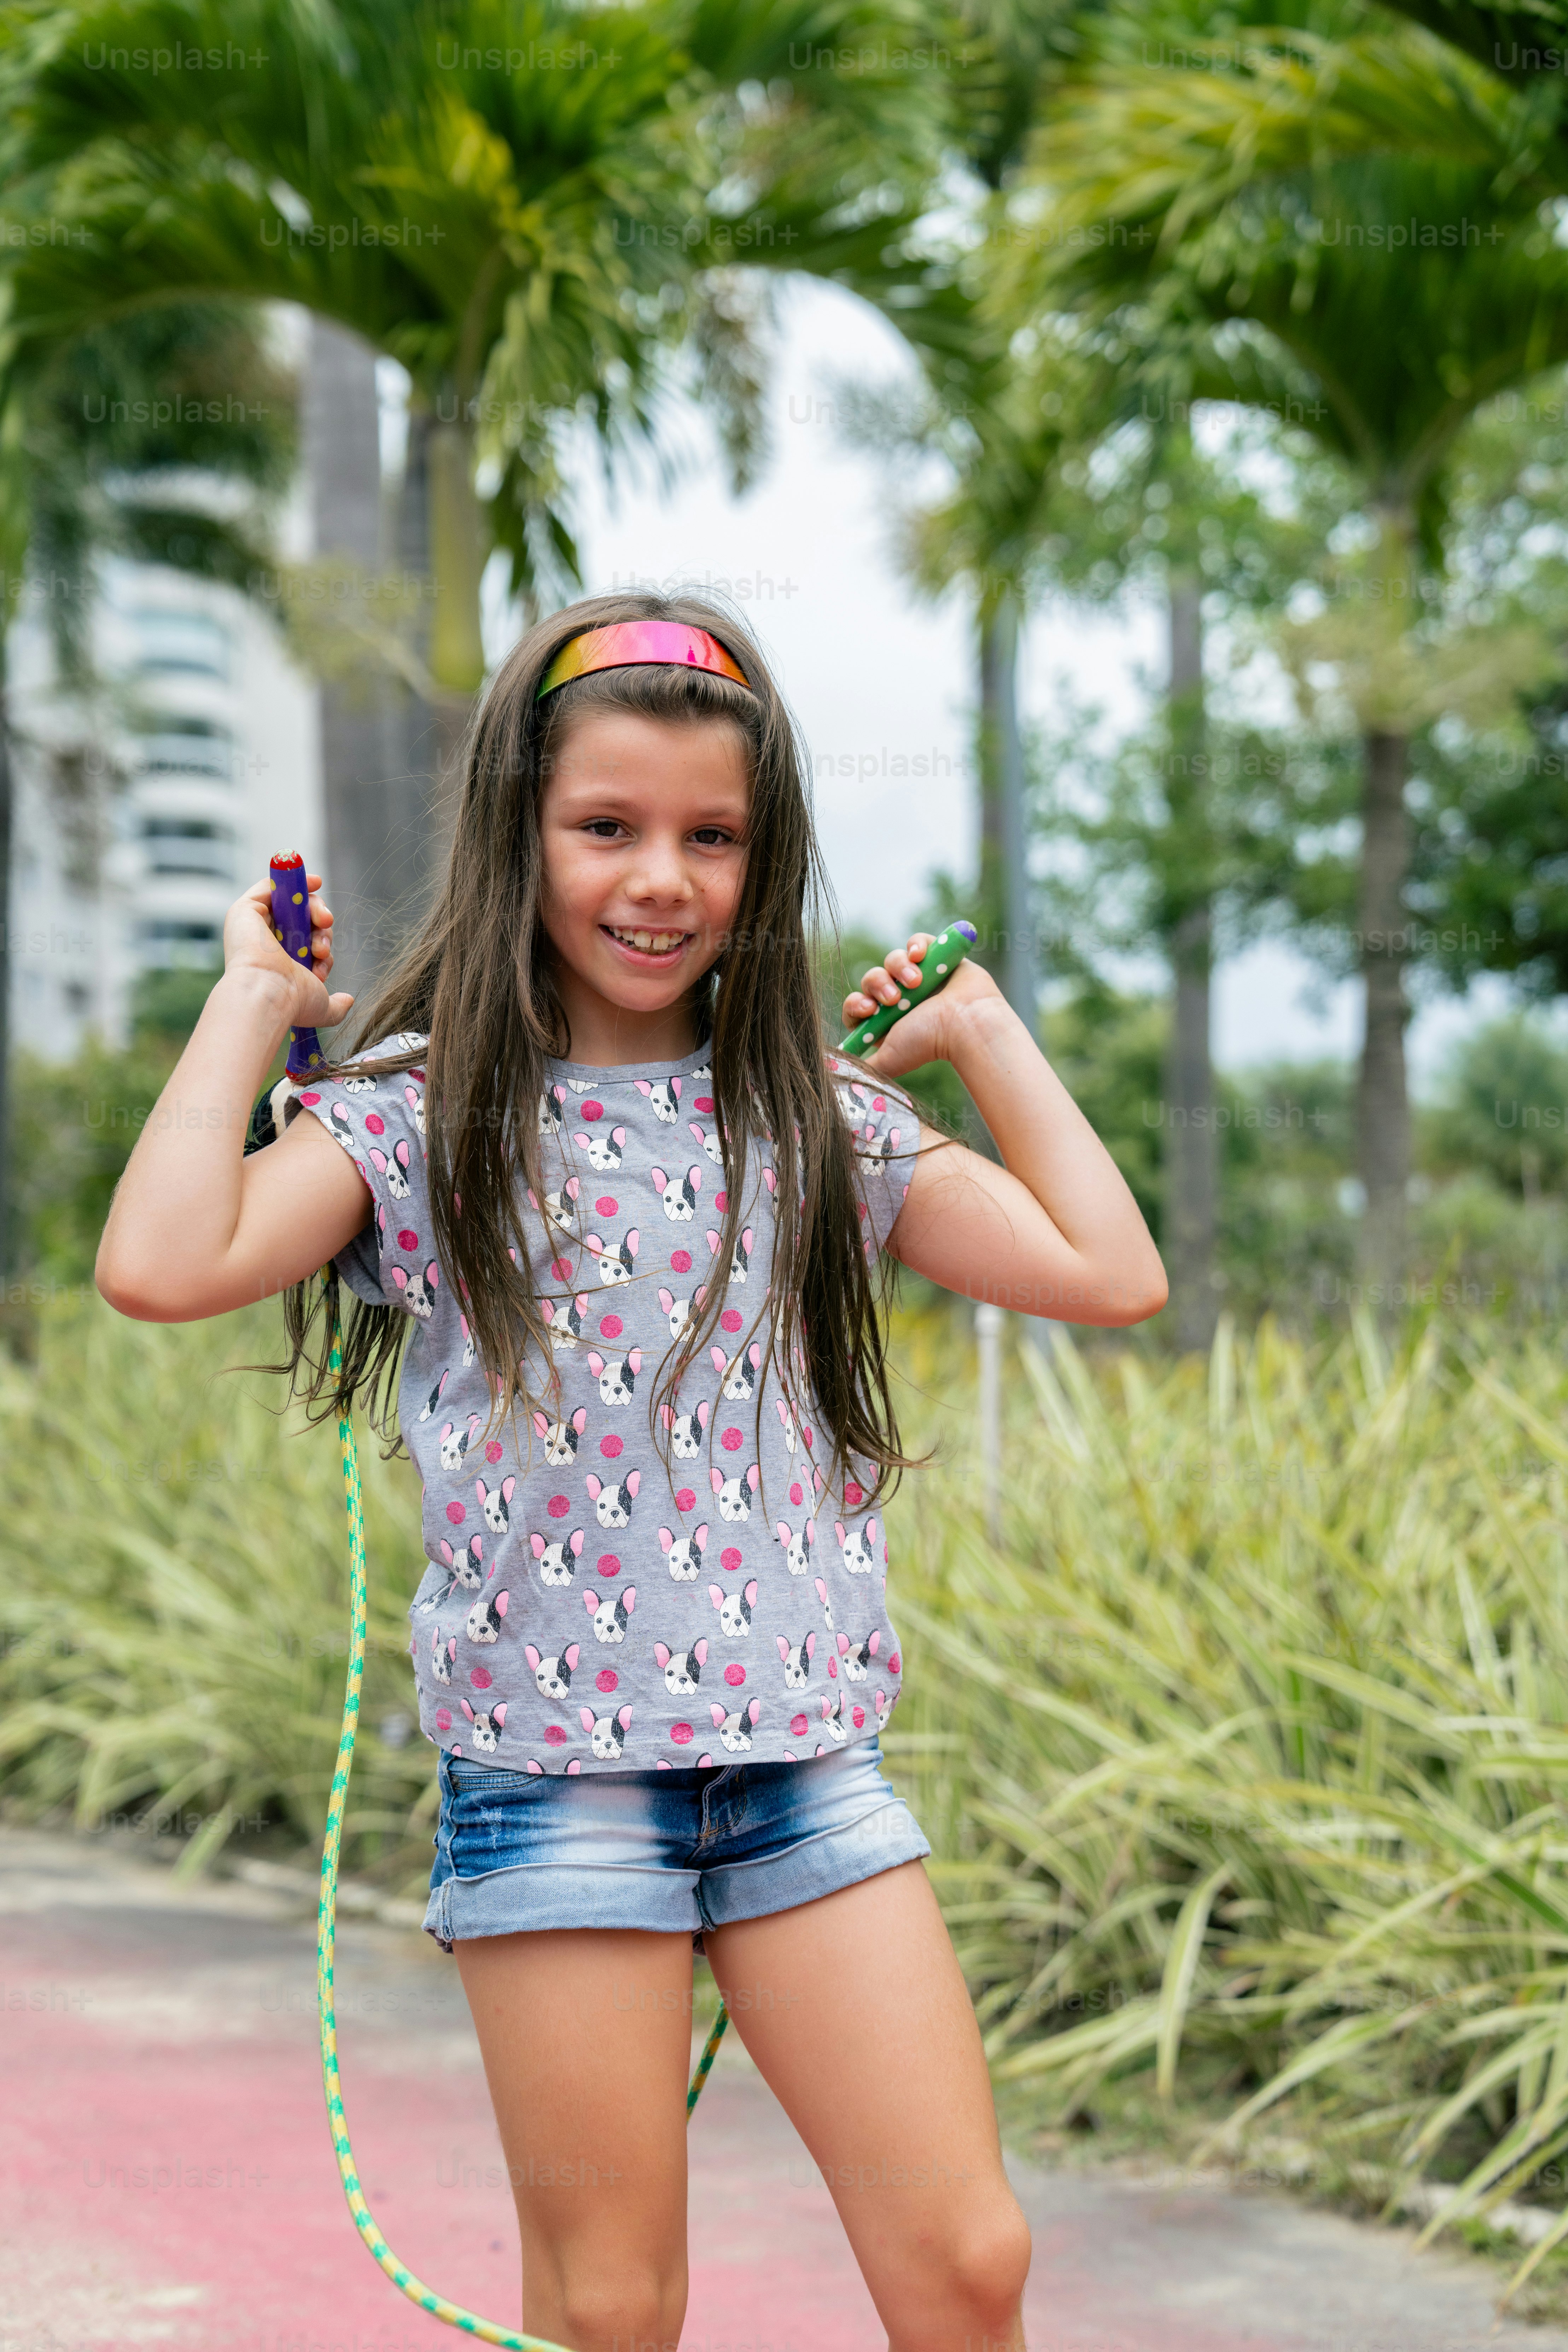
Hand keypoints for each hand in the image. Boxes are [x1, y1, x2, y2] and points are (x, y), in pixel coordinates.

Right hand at [224, 873, 355, 1031]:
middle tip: (324, 942)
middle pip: (300, 919)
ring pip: (290, 903)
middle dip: (321, 925)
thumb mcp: (322, 1007)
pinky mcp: (245, 910)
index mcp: (279, 962)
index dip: (321, 938)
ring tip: (323, 924)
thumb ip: (336, 1006)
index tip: (326, 950)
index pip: (305, 939)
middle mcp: (265, 943)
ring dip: (315, 908)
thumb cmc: (292, 1002)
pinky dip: (290, 880)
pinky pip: (268, 886)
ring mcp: (254, 925)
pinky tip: (314, 882)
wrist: (269, 993)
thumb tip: (348, 1001)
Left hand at [841, 933, 1003, 1077]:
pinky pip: (916, 941)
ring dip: (898, 967)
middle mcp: (903, 999)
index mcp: (888, 1021)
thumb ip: (864, 1068)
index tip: (866, 1009)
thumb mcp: (888, 1060)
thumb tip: (839, 1073)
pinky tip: (920, 954)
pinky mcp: (938, 958)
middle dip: (877, 984)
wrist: (966, 1025)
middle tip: (894, 998)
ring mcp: (921, 977)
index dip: (855, 1003)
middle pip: (872, 979)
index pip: (857, 1005)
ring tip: (915, 982)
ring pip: (891, 959)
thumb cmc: (928, 1043)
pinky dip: (915, 944)